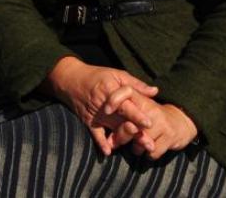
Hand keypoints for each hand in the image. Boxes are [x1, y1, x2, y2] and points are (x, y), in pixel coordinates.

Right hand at [42, 57, 158, 154]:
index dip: (137, 114)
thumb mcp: (116, 74)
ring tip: (137, 150)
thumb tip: (155, 91)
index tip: (149, 123)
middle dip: (136, 132)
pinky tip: (108, 152)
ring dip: (124, 140)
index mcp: (111, 90)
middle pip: (122, 120)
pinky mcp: (88, 121)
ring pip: (112, 129)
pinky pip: (95, 134)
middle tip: (149, 144)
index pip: (126, 104)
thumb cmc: (97, 75)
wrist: (70, 79)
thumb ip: (136, 84)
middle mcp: (103, 104)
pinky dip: (101, 143)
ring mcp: (95, 114)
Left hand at [105, 90, 197, 158]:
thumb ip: (122, 110)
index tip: (106, 110)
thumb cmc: (153, 114)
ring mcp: (162, 123)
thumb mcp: (139, 105)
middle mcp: (151, 109)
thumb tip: (109, 115)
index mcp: (142, 99)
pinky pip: (153, 152)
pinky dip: (148, 155)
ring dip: (135, 147)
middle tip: (115, 141)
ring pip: (141, 140)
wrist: (182, 120)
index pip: (127, 91)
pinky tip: (147, 152)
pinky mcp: (170, 137)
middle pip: (132, 122)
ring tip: (135, 147)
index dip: (115, 99)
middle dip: (121, 134)